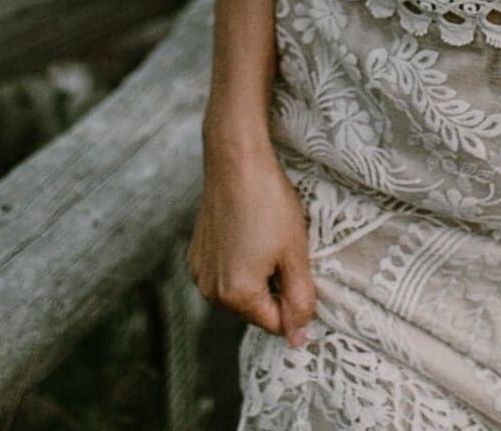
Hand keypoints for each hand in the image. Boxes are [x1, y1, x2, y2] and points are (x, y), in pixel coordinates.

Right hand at [191, 140, 316, 345]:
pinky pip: (225, 270)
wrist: (236, 162)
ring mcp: (200, 271)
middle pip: (255, 306)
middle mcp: (210, 290)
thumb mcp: (295, 253)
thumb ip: (299, 299)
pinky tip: (251, 230)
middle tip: (288, 248)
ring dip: (259, 273)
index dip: (295, 302)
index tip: (303, 271)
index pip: (273, 322)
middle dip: (276, 286)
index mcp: (236, 295)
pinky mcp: (196, 253)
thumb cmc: (270, 204)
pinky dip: (241, 260)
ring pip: (240, 288)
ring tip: (270, 236)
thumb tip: (298, 338)